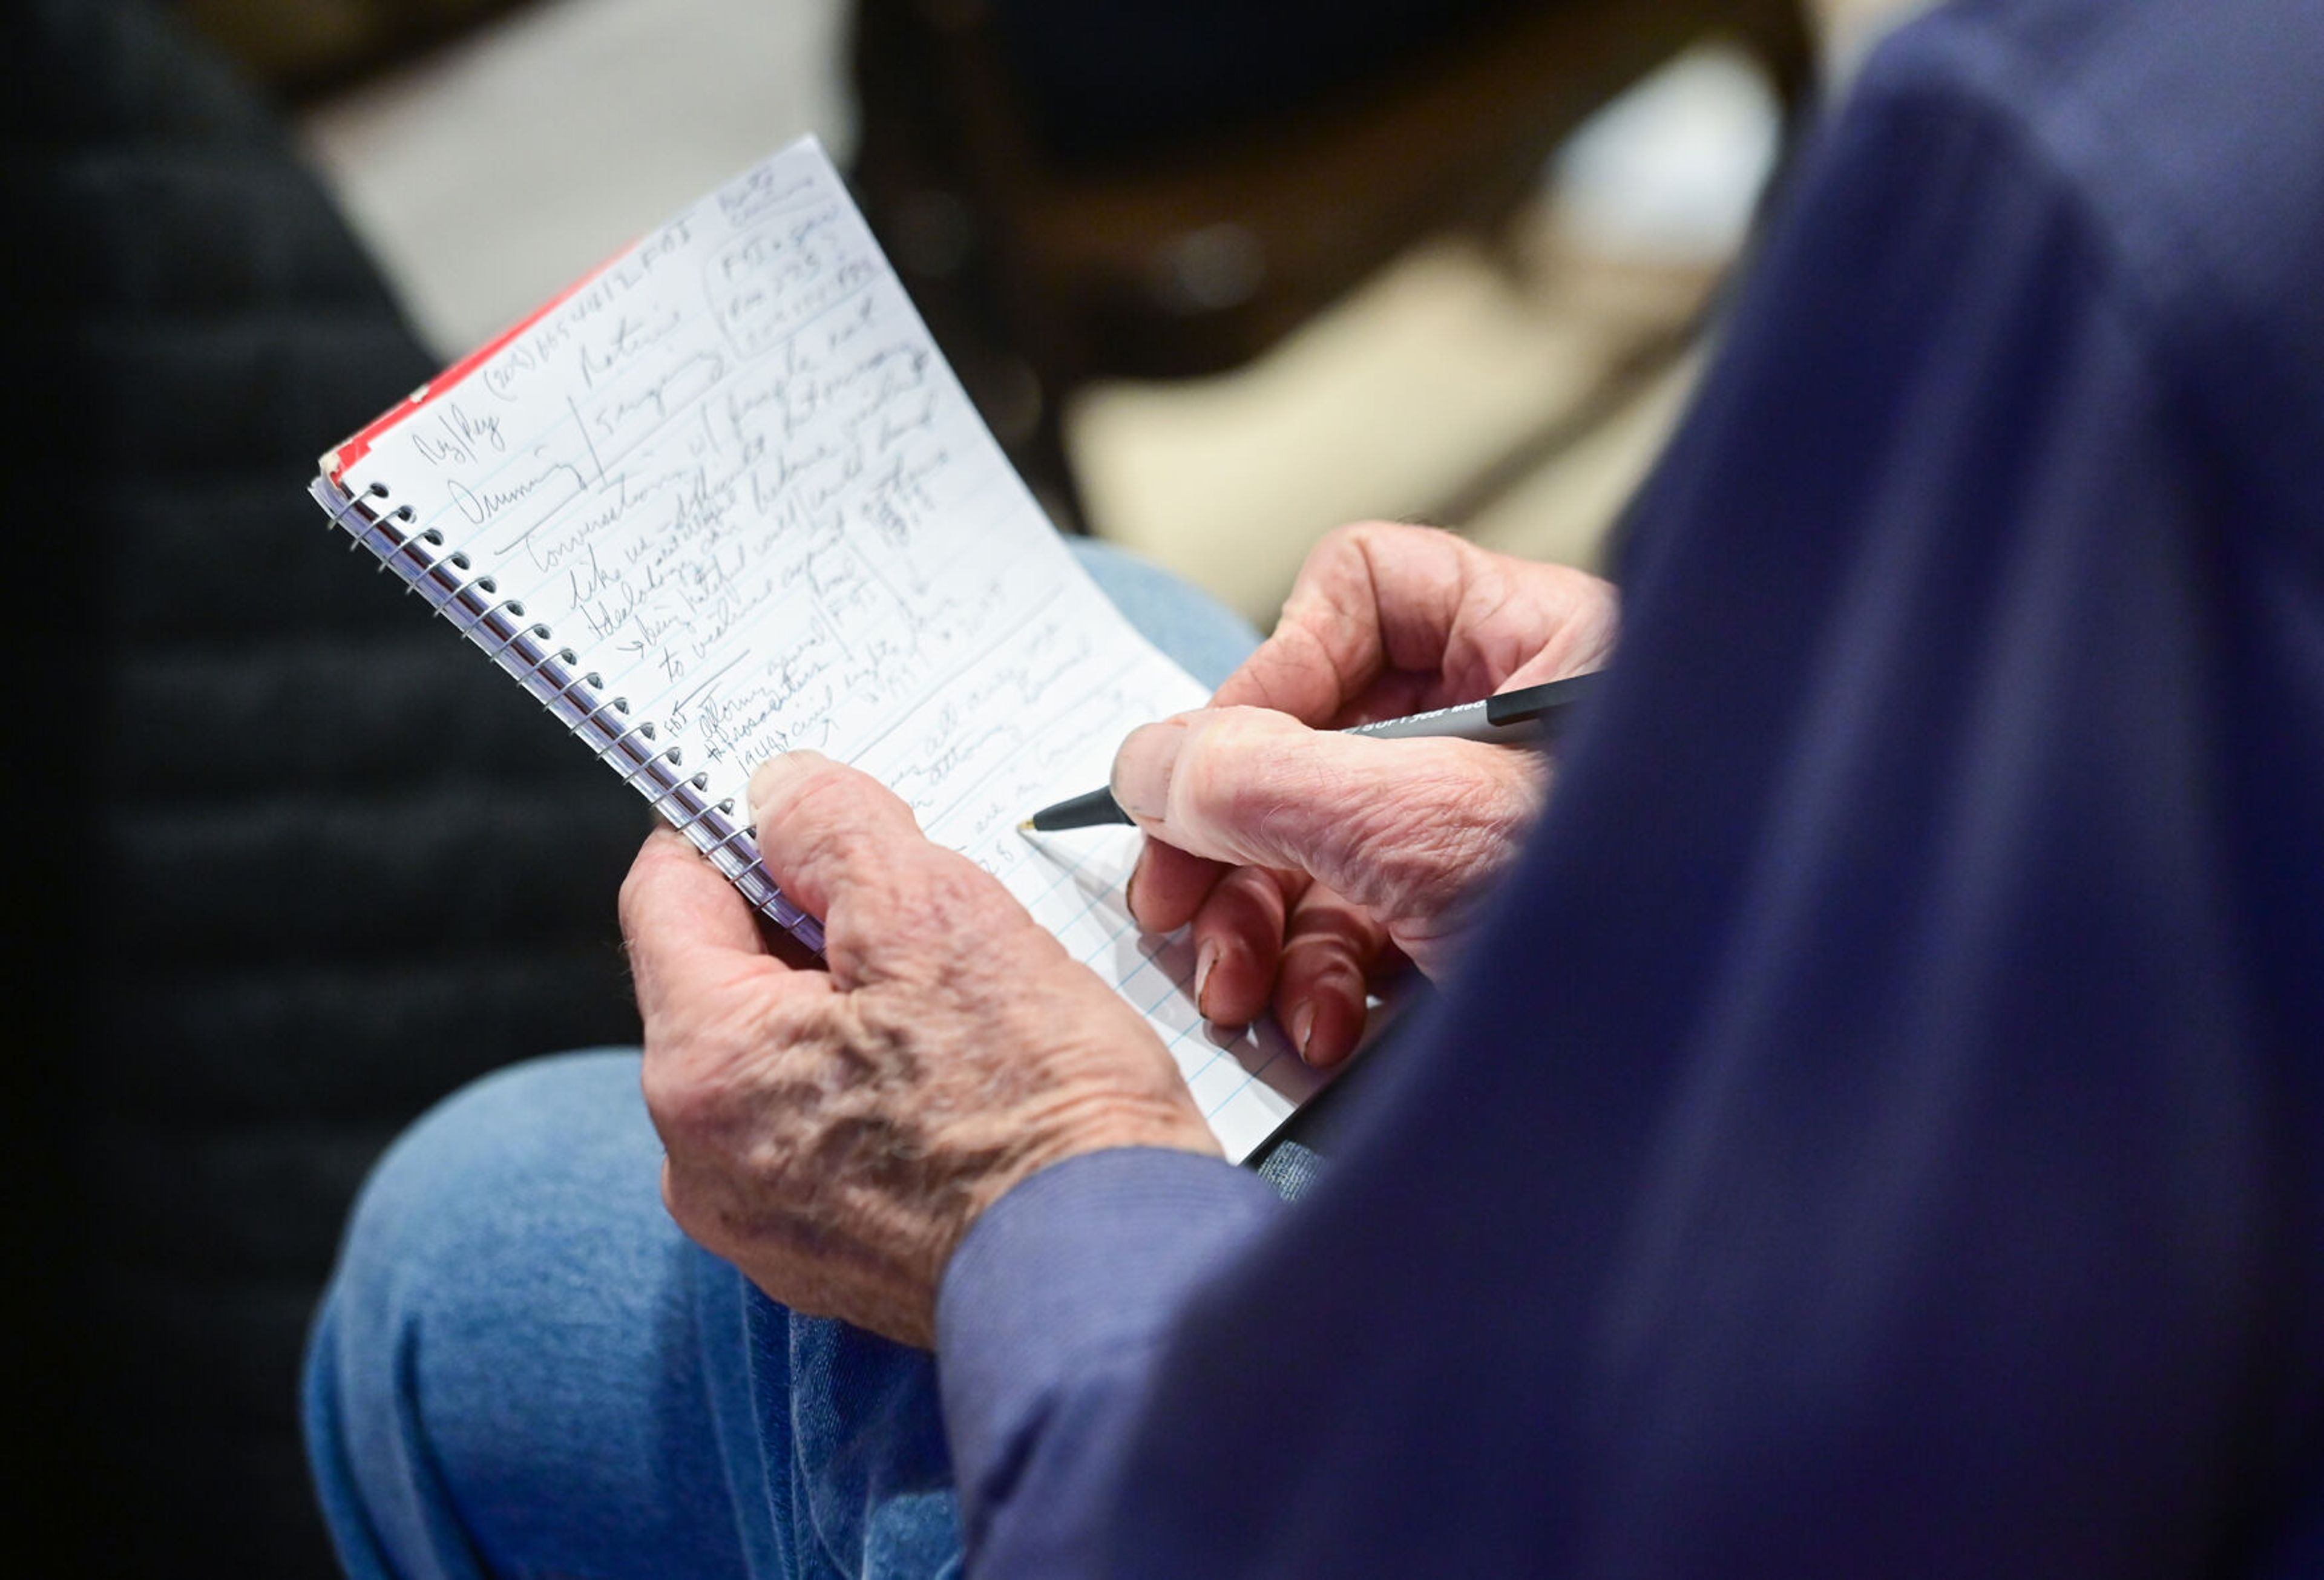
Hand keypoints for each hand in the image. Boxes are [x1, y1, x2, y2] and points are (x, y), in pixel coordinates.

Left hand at [620, 752, 1217, 1347]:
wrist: (1122, 1278)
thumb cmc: (1040, 1111)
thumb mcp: (938, 914)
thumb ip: (834, 828)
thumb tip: (780, 791)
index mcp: (703, 1067)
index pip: (667, 890)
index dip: (735, 825)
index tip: (801, 805)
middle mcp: (702, 1160)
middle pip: (726, 976)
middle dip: (814, 921)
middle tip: (920, 907)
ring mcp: (764, 1221)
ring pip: (782, 1054)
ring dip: (853, 1005)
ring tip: (961, 1001)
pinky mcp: (829, 1259)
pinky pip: (825, 1131)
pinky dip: (878, 1087)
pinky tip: (965, 1076)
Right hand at [1116, 523, 1617, 1065]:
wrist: (1722, 1074)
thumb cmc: (1641, 913)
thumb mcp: (1416, 823)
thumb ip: (1262, 780)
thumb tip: (1147, 761)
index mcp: (1533, 645)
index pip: (1361, 593)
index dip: (1272, 673)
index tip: (1218, 768)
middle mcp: (1510, 728)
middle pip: (1317, 735)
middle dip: (1235, 838)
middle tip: (1171, 909)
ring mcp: (1492, 832)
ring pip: (1327, 842)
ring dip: (1262, 926)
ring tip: (1239, 994)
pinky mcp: (1479, 925)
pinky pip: (1367, 922)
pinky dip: (1323, 975)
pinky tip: (1315, 1026)